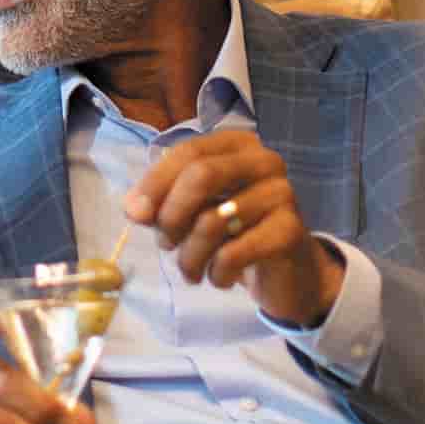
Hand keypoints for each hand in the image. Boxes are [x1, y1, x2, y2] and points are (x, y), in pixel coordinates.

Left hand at [123, 130, 342, 326]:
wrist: (286, 273)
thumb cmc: (233, 233)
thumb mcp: (193, 213)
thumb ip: (161, 204)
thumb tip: (134, 208)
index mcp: (237, 145)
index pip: (188, 152)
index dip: (155, 183)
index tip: (134, 215)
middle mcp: (264, 161)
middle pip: (201, 175)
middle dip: (172, 215)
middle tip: (166, 244)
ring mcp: (282, 193)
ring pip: (213, 221)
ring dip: (189, 256)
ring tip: (190, 270)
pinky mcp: (290, 231)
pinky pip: (233, 253)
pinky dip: (216, 273)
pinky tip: (219, 278)